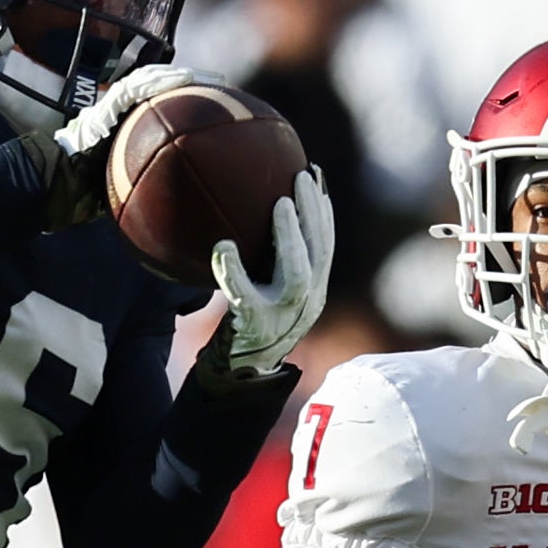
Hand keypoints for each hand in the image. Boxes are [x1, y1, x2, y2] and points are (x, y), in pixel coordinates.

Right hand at [36, 61, 201, 225]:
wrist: (58, 183)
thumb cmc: (85, 192)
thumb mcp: (124, 186)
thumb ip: (145, 183)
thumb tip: (177, 205)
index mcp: (125, 124)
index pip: (157, 101)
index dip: (182, 95)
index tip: (211, 96)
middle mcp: (119, 110)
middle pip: (157, 85)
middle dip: (188, 80)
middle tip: (217, 80)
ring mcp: (111, 106)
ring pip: (148, 80)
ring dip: (177, 76)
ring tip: (205, 75)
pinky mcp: (106, 107)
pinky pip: (134, 90)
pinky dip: (157, 83)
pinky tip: (181, 79)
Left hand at [213, 168, 333, 378]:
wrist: (242, 372)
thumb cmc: (252, 321)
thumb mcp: (272, 288)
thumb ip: (275, 258)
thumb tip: (259, 207)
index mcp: (313, 290)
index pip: (326, 245)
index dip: (323, 211)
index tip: (316, 176)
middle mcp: (307, 303)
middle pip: (320, 252)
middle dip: (314, 212)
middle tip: (301, 177)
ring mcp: (283, 317)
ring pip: (296, 274)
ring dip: (290, 236)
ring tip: (280, 203)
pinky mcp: (254, 326)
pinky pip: (244, 295)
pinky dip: (232, 270)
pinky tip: (222, 247)